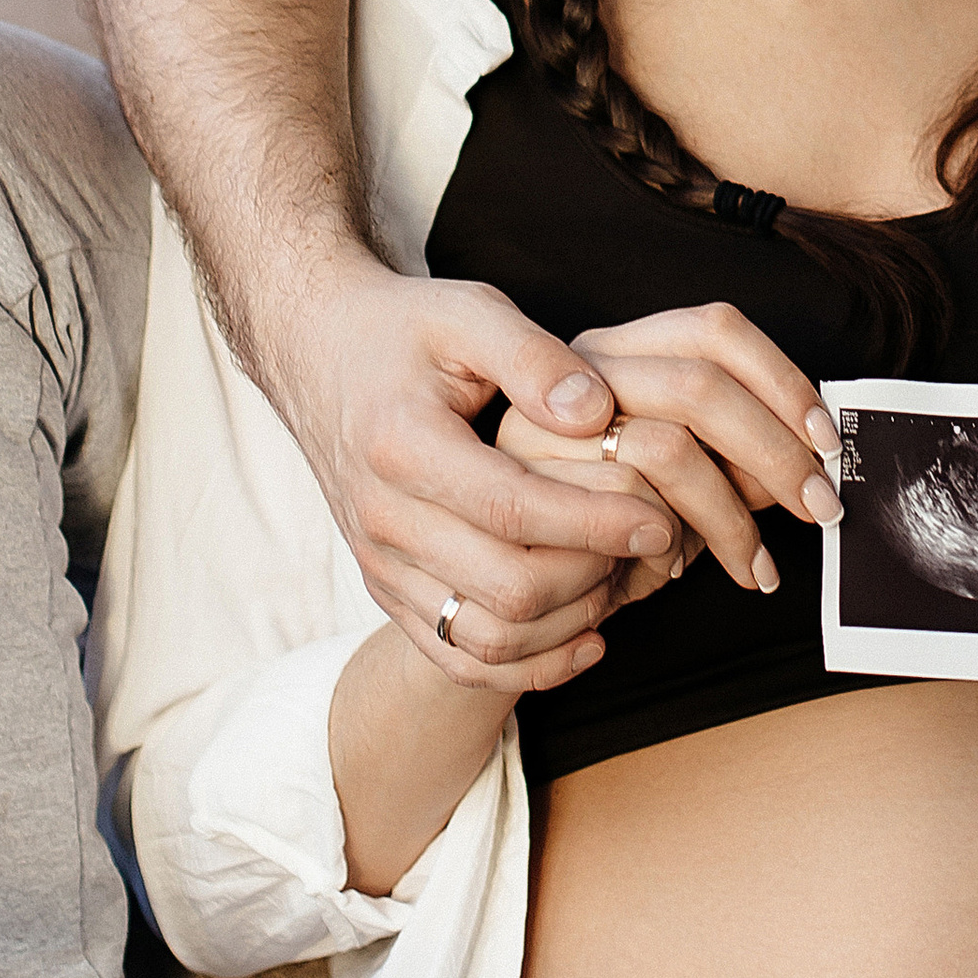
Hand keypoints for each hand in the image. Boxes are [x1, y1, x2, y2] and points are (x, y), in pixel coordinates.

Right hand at [271, 248, 683, 685]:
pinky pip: (459, 658)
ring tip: (621, 577)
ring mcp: (381, 564)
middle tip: (649, 542)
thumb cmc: (405, 330)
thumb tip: (598, 414)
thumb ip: (535, 357)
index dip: (597, 522)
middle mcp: (383, 519)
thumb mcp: (469, 312)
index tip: (659, 517)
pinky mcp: (387, 590)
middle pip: (508, 589)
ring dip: (569, 623)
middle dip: (594, 574)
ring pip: (488, 639)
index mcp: (403, 446)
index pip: (514, 510)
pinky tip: (589, 635)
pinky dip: (530, 665)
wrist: (318, 353)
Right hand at [501, 302, 842, 599]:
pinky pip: (623, 506)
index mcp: (624, 348)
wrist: (513, 576)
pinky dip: (669, 542)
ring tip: (752, 563)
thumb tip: (812, 457)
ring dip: (728, 517)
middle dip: (774, 453)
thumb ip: (735, 457)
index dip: (783, 379)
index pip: (716, 329)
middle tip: (817, 507)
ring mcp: (545, 423)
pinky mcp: (526, 485)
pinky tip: (679, 570)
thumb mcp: (686, 479)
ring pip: (668, 448)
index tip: (826, 440)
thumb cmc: (614, 523)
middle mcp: (580, 370)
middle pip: (700, 386)